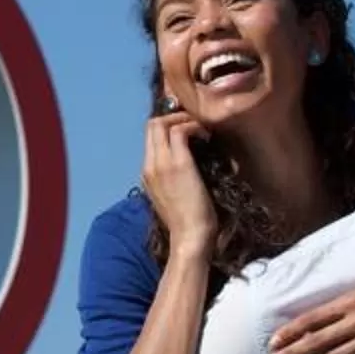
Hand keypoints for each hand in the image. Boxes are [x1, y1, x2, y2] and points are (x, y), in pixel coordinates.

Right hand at [142, 113, 215, 254]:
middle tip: (195, 123)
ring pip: (161, 123)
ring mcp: (161, 163)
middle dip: (174, 116)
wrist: (189, 237)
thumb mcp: (174, 196)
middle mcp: (149, 165)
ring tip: (201, 128)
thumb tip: (190, 161)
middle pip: (151, 125)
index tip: (187, 127)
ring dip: (184, 119)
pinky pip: (179, 130)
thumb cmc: (187, 222)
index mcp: (147, 173)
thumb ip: (173, 177)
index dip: (167, 125)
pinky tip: (206, 136)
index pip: (150, 136)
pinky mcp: (178, 164)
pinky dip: (193, 126)